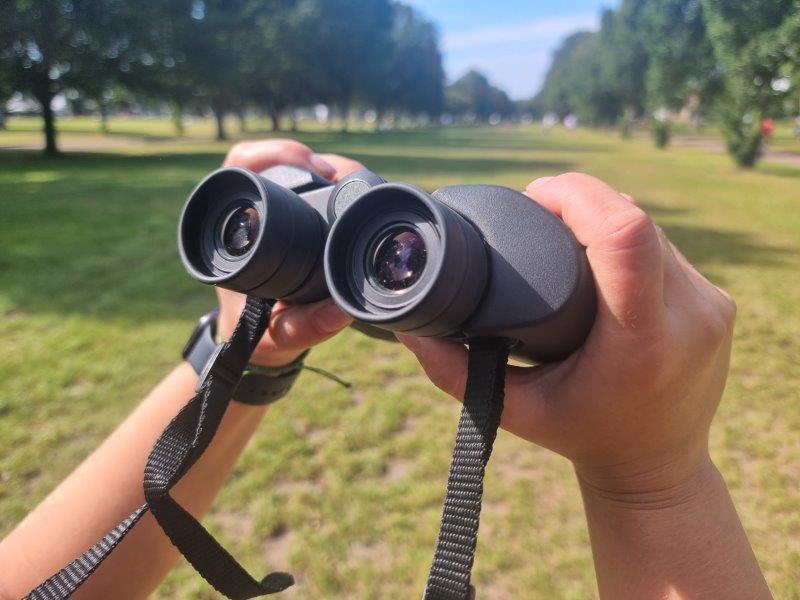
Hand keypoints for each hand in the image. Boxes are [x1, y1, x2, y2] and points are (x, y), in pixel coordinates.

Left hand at [216, 139, 364, 365]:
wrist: (258, 343)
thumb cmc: (262, 333)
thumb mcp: (283, 334)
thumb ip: (308, 325)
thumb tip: (343, 309)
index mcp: (235, 228)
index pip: (243, 164)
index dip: (277, 153)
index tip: (316, 169)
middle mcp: (249, 213)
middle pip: (275, 159)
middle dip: (312, 159)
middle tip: (341, 174)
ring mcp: (269, 214)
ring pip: (293, 168)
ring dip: (322, 167)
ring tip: (348, 178)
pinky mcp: (289, 220)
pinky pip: (305, 185)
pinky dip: (326, 180)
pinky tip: (344, 186)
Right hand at [397, 172, 736, 498]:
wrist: (658, 467)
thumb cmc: (584, 436)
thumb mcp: (514, 410)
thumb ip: (455, 372)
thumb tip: (407, 329)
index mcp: (641, 344)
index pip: (625, 234)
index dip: (577, 197)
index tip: (535, 198)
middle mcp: (689, 317)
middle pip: (635, 218)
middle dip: (581, 201)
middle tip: (537, 213)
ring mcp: (711, 305)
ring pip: (653, 226)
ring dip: (606, 217)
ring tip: (563, 234)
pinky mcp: (717, 300)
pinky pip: (666, 245)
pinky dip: (628, 238)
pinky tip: (600, 255)